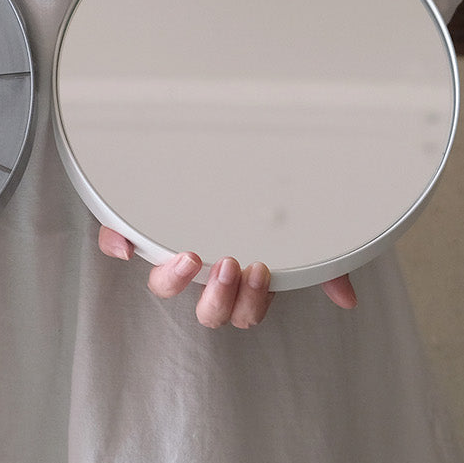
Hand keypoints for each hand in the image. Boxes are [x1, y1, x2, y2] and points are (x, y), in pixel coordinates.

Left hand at [97, 225, 356, 328]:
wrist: (226, 150)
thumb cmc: (263, 201)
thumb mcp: (298, 231)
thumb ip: (323, 263)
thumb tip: (347, 298)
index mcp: (239, 275)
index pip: (242, 308)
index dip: (249, 302)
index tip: (261, 269)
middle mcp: (203, 271)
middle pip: (208, 312)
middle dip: (222, 297)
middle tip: (232, 263)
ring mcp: (170, 249)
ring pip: (163, 288)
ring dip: (176, 280)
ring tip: (192, 257)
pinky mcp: (141, 223)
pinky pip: (117, 240)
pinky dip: (116, 243)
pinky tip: (123, 245)